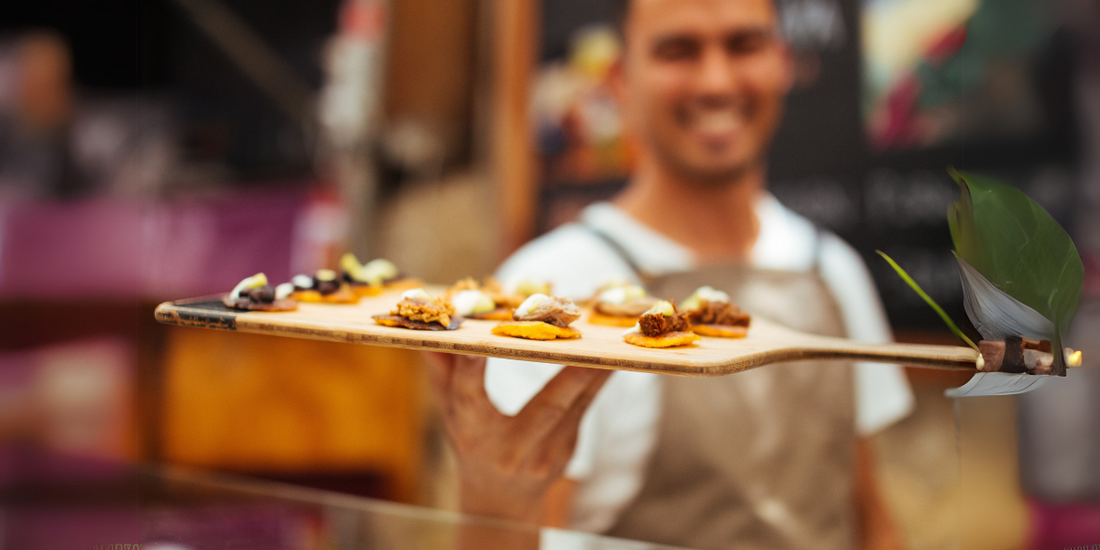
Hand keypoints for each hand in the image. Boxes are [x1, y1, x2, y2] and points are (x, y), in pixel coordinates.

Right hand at [425, 352, 611, 523]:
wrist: (501, 499)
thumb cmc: (470, 442)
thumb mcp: (449, 412)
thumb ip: (442, 371)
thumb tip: (434, 330)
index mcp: (472, 432)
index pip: (469, 397)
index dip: (472, 370)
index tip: (480, 344)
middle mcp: (510, 447)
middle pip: (544, 407)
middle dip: (568, 375)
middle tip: (583, 340)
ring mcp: (544, 453)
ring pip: (574, 404)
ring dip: (595, 371)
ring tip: (613, 343)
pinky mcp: (567, 449)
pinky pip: (586, 406)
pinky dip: (599, 379)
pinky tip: (615, 356)